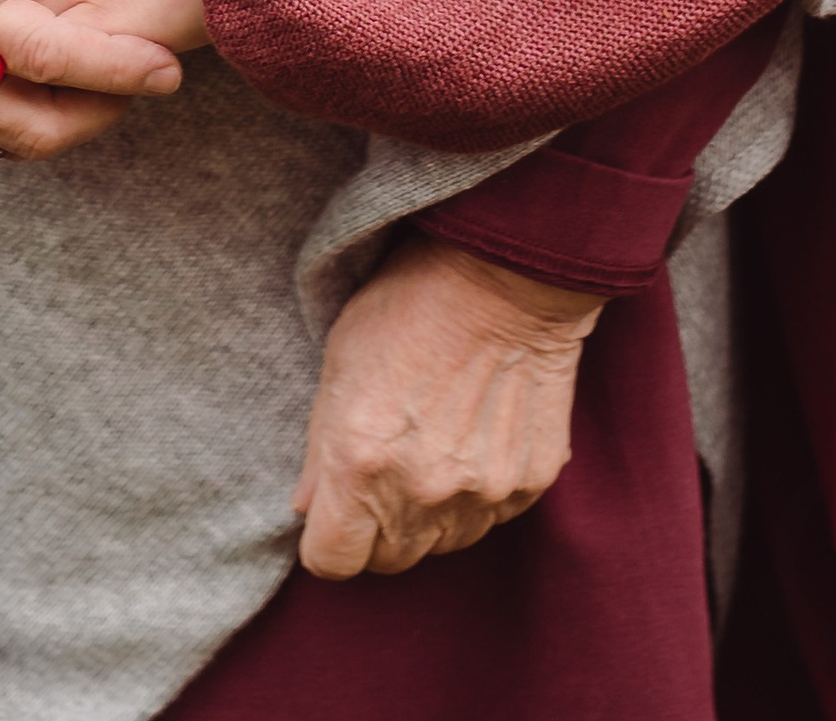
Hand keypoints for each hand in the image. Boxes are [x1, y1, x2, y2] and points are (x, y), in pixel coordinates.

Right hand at [0, 0, 185, 160]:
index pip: (44, 54)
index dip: (114, 66)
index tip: (167, 67)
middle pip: (34, 126)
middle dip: (101, 113)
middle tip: (144, 82)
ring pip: (9, 143)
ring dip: (65, 122)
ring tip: (104, 82)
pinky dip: (21, 123)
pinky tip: (46, 86)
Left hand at [294, 234, 602, 578]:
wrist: (507, 274)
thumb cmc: (411, 303)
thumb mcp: (340, 361)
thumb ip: (319, 448)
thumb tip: (308, 506)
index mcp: (360, 463)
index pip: (332, 560)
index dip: (328, 538)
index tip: (335, 514)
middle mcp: (421, 492)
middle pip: (389, 560)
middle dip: (378, 529)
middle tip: (385, 470)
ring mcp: (481, 494)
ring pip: (442, 544)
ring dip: (430, 514)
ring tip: (434, 444)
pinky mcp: (528, 486)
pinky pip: (490, 517)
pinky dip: (478, 493)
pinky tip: (475, 435)